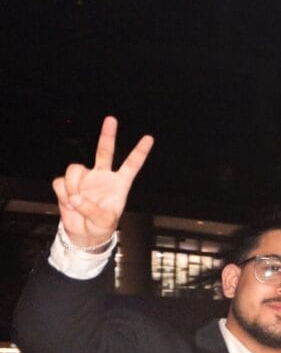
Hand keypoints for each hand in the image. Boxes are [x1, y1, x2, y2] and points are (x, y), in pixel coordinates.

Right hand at [54, 117, 152, 250]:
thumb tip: (75, 197)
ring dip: (72, 185)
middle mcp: (102, 177)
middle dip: (108, 135)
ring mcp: (85, 178)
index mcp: (119, 184)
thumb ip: (92, 210)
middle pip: (105, 151)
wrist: (83, 234)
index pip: (132, 165)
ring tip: (75, 202)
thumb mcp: (103, 222)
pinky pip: (60, 181)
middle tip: (112, 119)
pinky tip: (67, 203)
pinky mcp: (67, 184)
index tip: (149, 138)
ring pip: (74, 169)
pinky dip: (62, 193)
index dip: (140, 152)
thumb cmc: (101, 227)